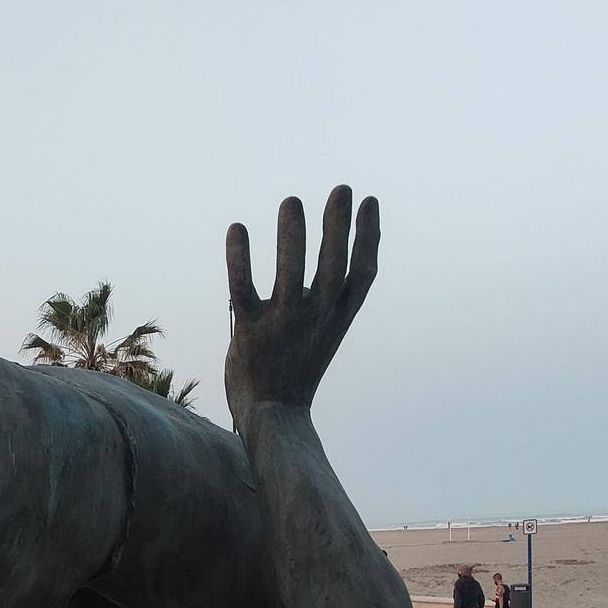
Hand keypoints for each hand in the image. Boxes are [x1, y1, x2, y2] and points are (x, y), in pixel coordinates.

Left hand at [225, 186, 378, 416]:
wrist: (274, 417)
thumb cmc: (296, 368)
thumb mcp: (323, 331)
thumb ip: (326, 297)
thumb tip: (327, 260)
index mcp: (338, 319)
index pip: (363, 275)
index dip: (368, 237)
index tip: (369, 201)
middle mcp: (315, 320)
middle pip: (333, 268)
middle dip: (338, 227)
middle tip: (341, 190)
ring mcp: (283, 326)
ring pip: (291, 275)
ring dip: (292, 237)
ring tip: (292, 201)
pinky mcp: (249, 332)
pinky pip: (243, 289)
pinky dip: (239, 258)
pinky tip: (237, 228)